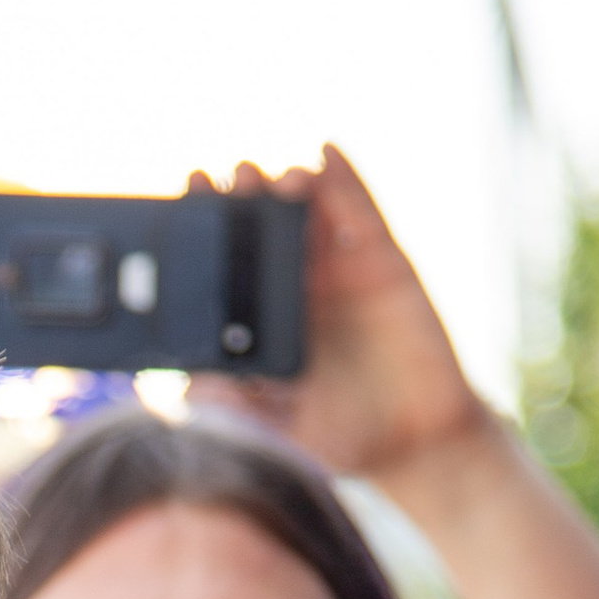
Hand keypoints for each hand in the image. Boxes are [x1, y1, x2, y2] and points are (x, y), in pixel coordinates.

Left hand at [190, 147, 495, 487]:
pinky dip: (344, 181)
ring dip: (283, 186)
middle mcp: (291, 285)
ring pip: (304, 212)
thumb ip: (233, 411)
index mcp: (257, 318)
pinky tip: (326, 155)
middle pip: (257, 227)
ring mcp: (336, 269)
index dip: (204, 229)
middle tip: (219, 178)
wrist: (416, 442)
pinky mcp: (381, 263)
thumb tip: (182, 393)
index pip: (223, 263)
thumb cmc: (339, 438)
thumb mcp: (274, 432)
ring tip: (268, 175)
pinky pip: (360, 214)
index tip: (183, 200)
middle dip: (237, 199)